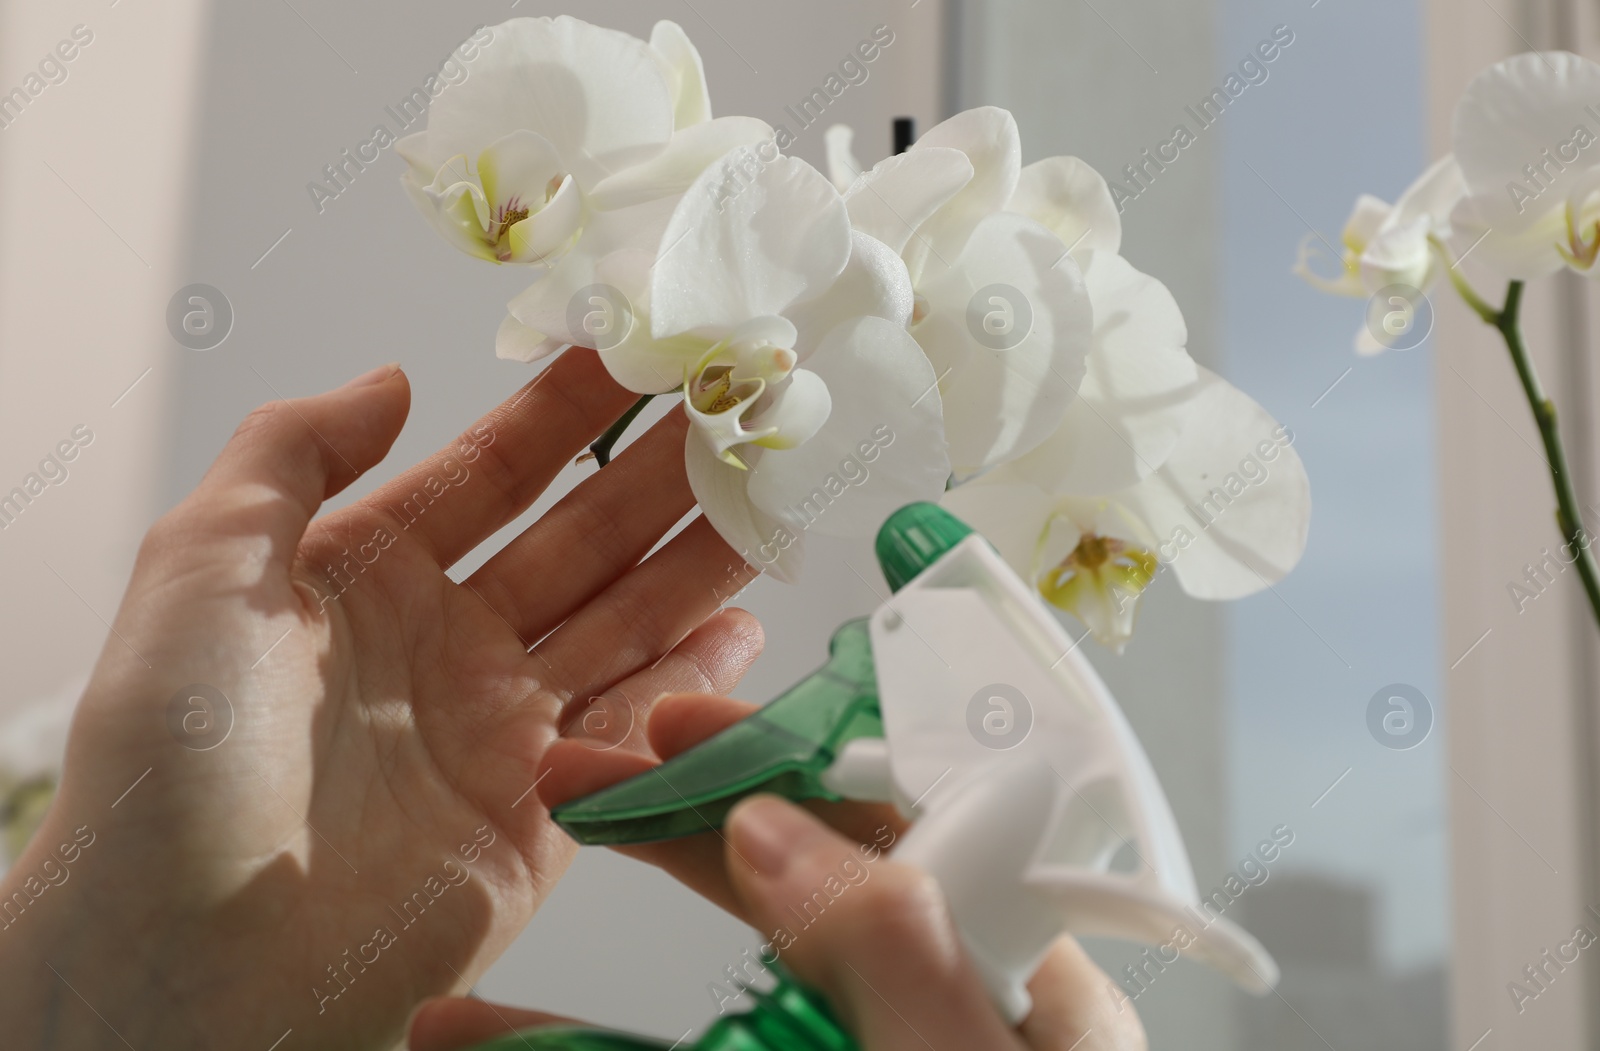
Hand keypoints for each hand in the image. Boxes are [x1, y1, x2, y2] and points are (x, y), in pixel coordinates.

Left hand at [0, 353, 762, 1049]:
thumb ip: (292, 451)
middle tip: (732, 409)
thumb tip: (392, 380)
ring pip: (621, 621)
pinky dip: (692, 679)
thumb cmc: (173, 758)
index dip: (562, 411)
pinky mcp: (544, 811)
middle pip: (575, 540)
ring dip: (694, 559)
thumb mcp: (202, 562)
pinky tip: (742, 623)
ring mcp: (497, 728)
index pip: (488, 474)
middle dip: (655, 473)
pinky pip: (633, 727)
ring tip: (765, 494)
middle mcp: (440, 645)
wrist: (191, 954)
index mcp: (361, 579)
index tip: (635, 346)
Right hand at [408, 695, 1146, 1050]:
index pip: (903, 833)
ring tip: (451, 1022)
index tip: (678, 728)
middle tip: (570, 783)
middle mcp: (933, 1034)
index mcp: (1016, 995)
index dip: (788, 766)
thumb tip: (776, 824)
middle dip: (677, 840)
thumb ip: (890, 954)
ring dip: (578, 1025)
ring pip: (710, 1034)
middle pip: (793, 903)